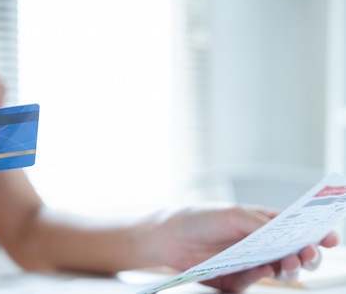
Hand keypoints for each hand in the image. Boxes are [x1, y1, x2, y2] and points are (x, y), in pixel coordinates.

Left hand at [153, 204, 338, 292]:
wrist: (166, 237)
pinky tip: (261, 270)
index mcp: (261, 221)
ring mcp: (248, 261)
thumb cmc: (198, 218)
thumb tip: (284, 233)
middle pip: (294, 252)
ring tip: (287, 262)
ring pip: (279, 270)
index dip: (315, 232)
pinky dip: (259, 277)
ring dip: (288, 268)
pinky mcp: (234, 278)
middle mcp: (258, 242)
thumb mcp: (232, 213)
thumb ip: (260, 223)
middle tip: (307, 254)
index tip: (329, 238)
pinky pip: (253, 282)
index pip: (295, 227)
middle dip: (307, 255)